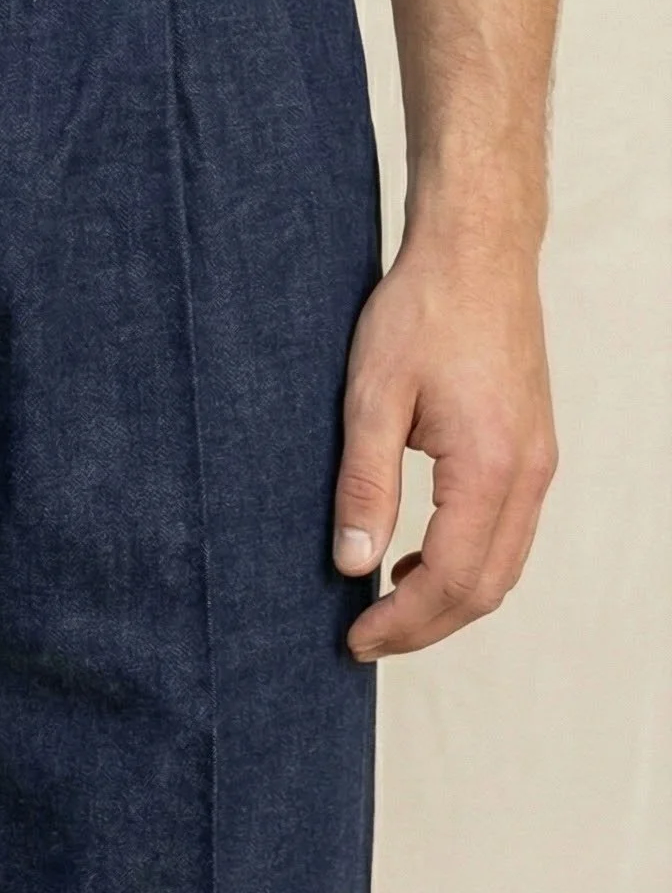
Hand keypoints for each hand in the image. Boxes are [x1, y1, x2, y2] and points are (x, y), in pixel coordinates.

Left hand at [334, 225, 557, 660]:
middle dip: (426, 626)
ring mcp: (539, 462)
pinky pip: (510, 532)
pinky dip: (468, 563)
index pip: (453, 580)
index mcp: (490, 466)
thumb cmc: (422, 311)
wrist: (477, 252)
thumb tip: (353, 564)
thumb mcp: (371, 398)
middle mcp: (529, 472)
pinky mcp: (533, 448)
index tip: (354, 640)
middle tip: (365, 640)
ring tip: (386, 609)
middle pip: (488, 588)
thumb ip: (363, 486)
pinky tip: (417, 558)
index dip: (403, 622)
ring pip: (505, 565)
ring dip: (450, 599)